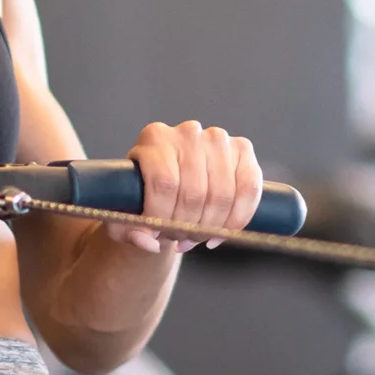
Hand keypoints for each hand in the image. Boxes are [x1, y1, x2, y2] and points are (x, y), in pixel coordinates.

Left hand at [107, 120, 261, 253]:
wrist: (172, 183)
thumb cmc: (144, 197)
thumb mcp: (124, 214)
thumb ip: (127, 230)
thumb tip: (148, 241)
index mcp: (155, 139)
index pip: (164, 182)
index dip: (162, 217)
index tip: (156, 236)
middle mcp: (187, 132)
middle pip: (194, 193)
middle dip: (187, 227)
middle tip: (180, 240)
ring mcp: (218, 138)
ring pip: (223, 194)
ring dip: (211, 227)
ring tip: (197, 237)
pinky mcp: (242, 149)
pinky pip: (249, 189)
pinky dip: (238, 218)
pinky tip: (222, 233)